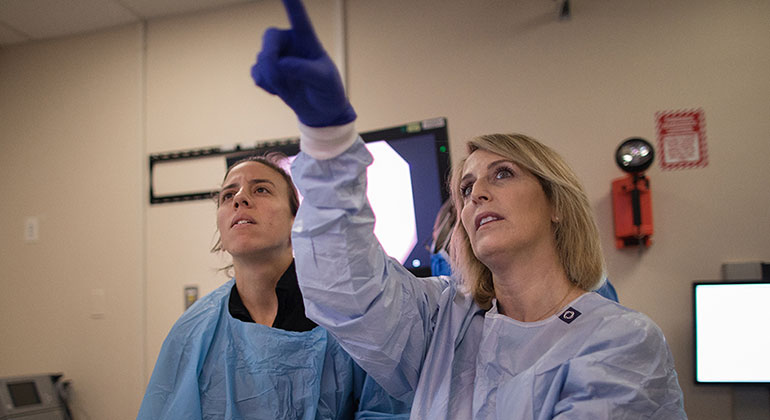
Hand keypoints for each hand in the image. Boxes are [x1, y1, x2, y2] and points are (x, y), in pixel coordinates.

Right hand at [251, 0, 355, 126]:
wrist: (321, 112)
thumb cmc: (328, 91)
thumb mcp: (324, 81)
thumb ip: (305, 70)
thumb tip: (281, 63)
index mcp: (308, 39)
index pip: (299, 17)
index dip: (291, 2)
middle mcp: (290, 43)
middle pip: (269, 37)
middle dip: (270, 59)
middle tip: (277, 77)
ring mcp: (278, 56)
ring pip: (261, 59)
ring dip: (271, 78)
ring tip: (287, 88)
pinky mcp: (268, 71)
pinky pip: (256, 73)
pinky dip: (264, 84)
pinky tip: (278, 91)